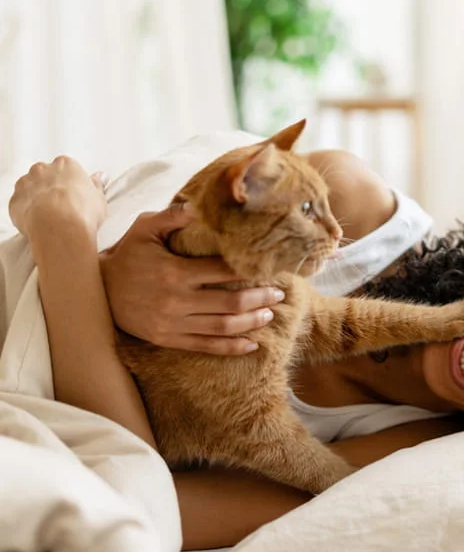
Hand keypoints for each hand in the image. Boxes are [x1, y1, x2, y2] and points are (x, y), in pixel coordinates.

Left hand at [9, 156, 106, 240]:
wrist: (60, 228)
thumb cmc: (81, 212)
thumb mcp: (99, 198)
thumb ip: (96, 185)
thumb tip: (100, 177)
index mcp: (65, 164)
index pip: (67, 168)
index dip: (71, 182)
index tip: (76, 193)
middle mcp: (43, 169)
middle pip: (46, 174)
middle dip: (52, 186)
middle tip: (64, 204)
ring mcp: (26, 184)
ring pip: (30, 187)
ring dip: (38, 197)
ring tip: (51, 215)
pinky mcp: (15, 200)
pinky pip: (20, 204)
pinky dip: (27, 211)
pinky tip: (39, 222)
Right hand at [100, 203, 284, 354]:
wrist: (96, 290)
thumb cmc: (127, 254)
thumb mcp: (144, 228)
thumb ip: (173, 216)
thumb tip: (199, 204)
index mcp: (174, 272)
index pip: (221, 271)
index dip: (247, 270)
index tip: (269, 267)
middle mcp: (176, 300)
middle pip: (229, 302)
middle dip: (259, 298)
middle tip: (279, 293)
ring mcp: (173, 323)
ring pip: (221, 327)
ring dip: (250, 322)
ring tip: (270, 314)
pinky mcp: (169, 339)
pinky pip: (205, 346)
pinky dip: (231, 347)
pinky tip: (251, 343)